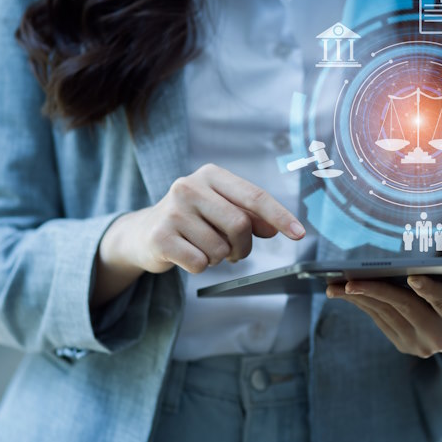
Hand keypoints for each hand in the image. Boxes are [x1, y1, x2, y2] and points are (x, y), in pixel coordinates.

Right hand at [94, 163, 304, 304]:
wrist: (142, 233)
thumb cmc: (192, 220)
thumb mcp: (221, 210)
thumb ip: (250, 216)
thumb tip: (274, 229)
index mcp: (211, 175)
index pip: (254, 197)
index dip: (279, 217)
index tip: (299, 234)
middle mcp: (189, 186)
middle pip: (240, 225)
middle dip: (242, 247)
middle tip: (233, 251)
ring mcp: (172, 211)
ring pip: (220, 249)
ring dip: (219, 258)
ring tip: (203, 248)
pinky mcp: (160, 236)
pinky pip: (200, 263)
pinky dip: (201, 267)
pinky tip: (187, 255)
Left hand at [326, 238, 441, 357]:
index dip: (431, 291)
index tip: (413, 276)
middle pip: (408, 311)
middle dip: (380, 292)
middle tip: (353, 280)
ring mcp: (421, 345)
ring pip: (388, 316)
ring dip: (362, 298)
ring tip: (336, 284)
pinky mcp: (404, 344)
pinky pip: (380, 321)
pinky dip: (361, 303)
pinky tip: (342, 290)